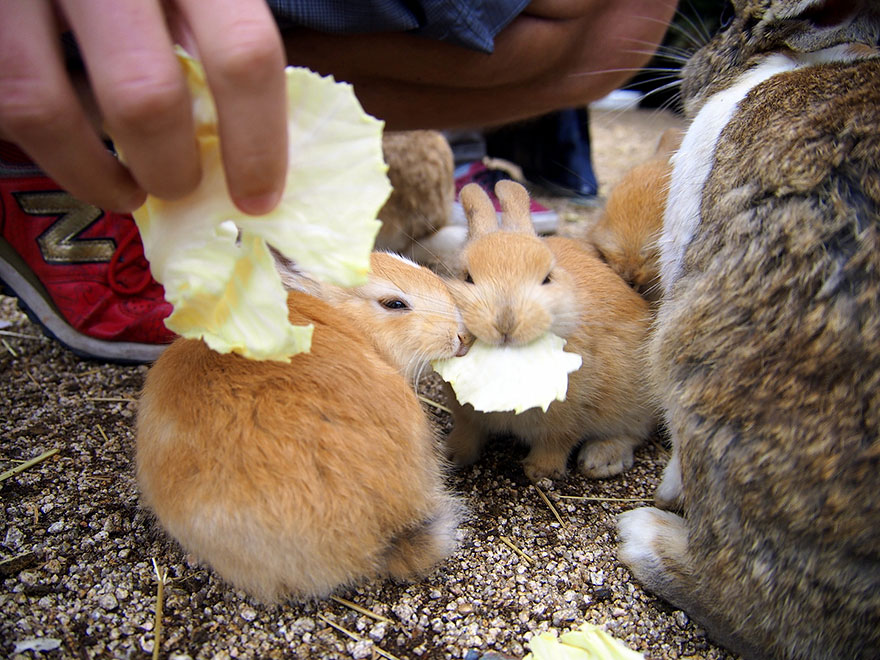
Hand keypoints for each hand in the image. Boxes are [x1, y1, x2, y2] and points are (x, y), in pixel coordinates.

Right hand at [0, 0, 287, 214]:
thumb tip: (241, 142)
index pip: (242, 54)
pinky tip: (72, 152)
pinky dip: (44, 148)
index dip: (257, 143)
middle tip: (182, 187)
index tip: (258, 195)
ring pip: (46, 106)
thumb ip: (215, 35)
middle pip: (145, 94)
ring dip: (95, 174)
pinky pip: (3, 98)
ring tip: (126, 189)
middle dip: (171, 169)